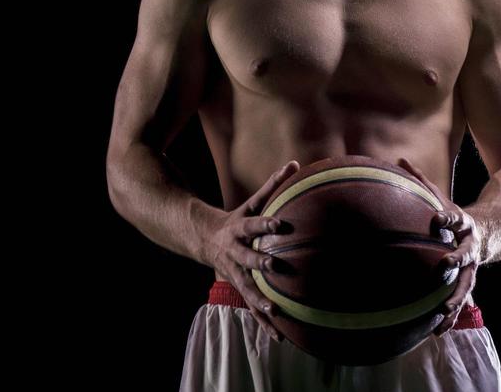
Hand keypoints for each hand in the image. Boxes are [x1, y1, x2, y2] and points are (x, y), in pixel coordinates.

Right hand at [201, 159, 299, 347]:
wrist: (204, 239)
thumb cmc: (237, 218)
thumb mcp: (251, 202)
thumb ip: (273, 185)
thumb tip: (296, 164)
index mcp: (239, 229)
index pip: (254, 224)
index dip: (266, 223)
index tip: (282, 224)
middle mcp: (235, 252)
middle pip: (248, 258)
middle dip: (262, 264)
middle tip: (277, 268)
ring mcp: (234, 272)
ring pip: (247, 288)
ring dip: (260, 301)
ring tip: (275, 312)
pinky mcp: (238, 286)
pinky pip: (251, 306)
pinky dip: (264, 322)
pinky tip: (279, 336)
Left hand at [397, 157, 482, 336]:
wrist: (490, 233)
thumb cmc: (453, 216)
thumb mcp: (441, 197)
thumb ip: (421, 181)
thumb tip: (398, 158)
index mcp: (462, 223)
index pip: (455, 218)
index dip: (447, 217)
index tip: (437, 219)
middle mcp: (470, 247)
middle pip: (465, 254)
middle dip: (456, 260)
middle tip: (444, 267)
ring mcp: (472, 268)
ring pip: (466, 285)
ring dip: (455, 299)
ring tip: (443, 313)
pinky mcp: (468, 283)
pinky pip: (459, 301)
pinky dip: (449, 316)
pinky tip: (437, 331)